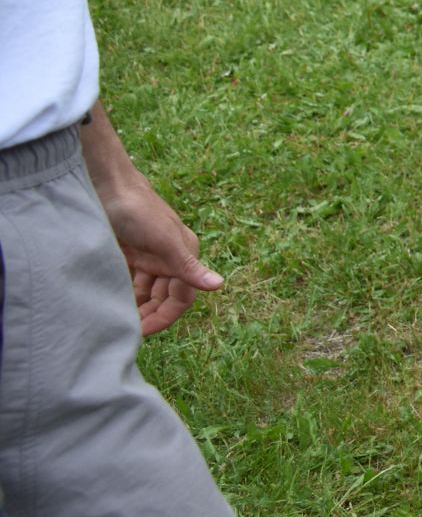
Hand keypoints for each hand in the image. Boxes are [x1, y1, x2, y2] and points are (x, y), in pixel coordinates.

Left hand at [93, 169, 223, 336]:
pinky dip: (123, 294)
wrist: (106, 185)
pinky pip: (129, 282)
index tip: (142, 331)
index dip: (165, 316)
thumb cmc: (138, 211)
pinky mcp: (128, 255)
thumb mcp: (165, 241)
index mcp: (183, 255)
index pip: (182, 297)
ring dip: (135, 307)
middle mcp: (168, 259)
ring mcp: (147, 257)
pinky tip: (110, 300)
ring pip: (146, 293)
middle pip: (163, 297)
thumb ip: (189, 266)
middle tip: (126, 328)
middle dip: (149, 314)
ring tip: (116, 316)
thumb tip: (220, 285)